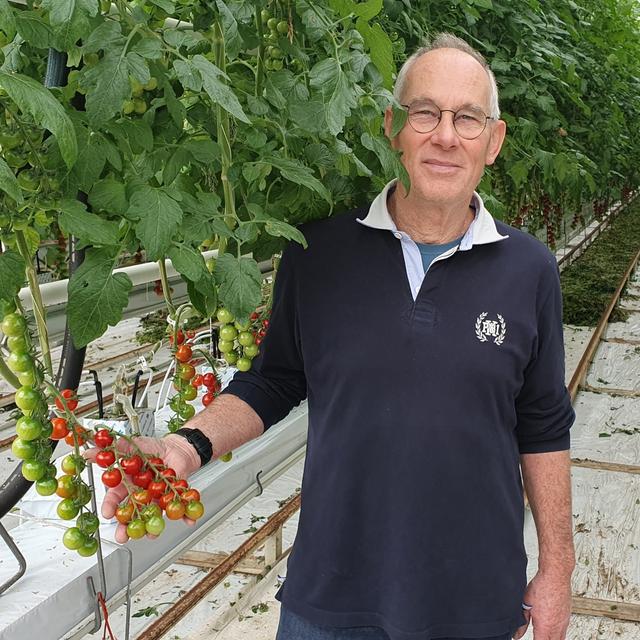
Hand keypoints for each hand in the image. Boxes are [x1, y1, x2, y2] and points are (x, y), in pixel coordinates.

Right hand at [84, 434, 200, 542]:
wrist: (176, 447)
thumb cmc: (153, 448)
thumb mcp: (134, 445)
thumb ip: (115, 449)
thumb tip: (90, 451)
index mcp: (128, 483)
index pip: (115, 498)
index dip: (110, 506)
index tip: (107, 513)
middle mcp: (140, 494)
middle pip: (131, 513)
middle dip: (126, 527)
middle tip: (123, 537)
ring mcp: (156, 498)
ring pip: (152, 515)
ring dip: (152, 527)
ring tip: (152, 534)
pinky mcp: (173, 497)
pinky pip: (180, 508)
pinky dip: (186, 515)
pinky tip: (188, 521)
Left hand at [514, 571, 571, 638]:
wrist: (556, 576)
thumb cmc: (542, 587)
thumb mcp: (526, 604)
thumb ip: (522, 621)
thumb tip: (517, 633)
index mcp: (545, 626)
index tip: (532, 638)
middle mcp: (557, 627)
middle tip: (538, 635)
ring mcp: (564, 622)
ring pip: (560, 638)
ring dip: (552, 638)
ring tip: (544, 634)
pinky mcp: (568, 616)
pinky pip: (564, 630)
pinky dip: (558, 632)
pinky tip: (552, 627)